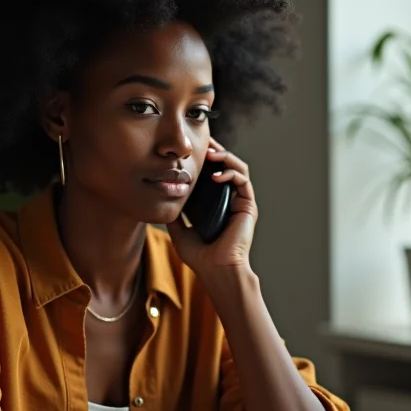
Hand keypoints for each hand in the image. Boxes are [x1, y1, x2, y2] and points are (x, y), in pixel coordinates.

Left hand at [168, 137, 256, 274]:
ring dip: (225, 156)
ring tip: (210, 153)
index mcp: (216, 204)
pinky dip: (230, 173)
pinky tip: (216, 175)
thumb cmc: (200, 256)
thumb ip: (175, 214)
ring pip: (238, 168)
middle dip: (215, 150)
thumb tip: (162, 199)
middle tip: (203, 140)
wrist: (215, 270)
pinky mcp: (248, 206)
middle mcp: (230, 200)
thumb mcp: (179, 230)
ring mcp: (240, 202)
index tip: (192, 149)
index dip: (205, 159)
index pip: (212, 173)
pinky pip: (242, 181)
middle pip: (226, 165)